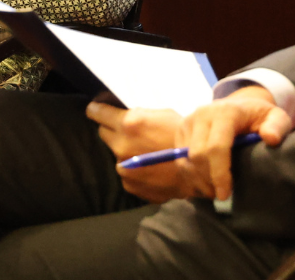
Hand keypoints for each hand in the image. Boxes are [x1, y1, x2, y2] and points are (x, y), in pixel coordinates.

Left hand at [86, 102, 209, 202]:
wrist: (199, 170)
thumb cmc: (183, 136)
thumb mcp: (162, 114)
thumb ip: (138, 114)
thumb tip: (122, 113)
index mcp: (128, 124)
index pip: (95, 113)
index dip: (97, 110)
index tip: (98, 110)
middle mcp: (121, 146)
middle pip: (103, 133)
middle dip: (113, 131)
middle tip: (130, 133)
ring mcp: (124, 168)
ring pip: (115, 155)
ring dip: (125, 152)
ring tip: (145, 153)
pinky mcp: (129, 185)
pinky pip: (125, 173)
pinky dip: (133, 170)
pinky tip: (150, 168)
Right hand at [174, 86, 291, 201]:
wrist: (241, 106)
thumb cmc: (260, 117)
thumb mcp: (277, 118)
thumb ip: (278, 126)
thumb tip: (271, 138)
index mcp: (225, 111)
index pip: (215, 147)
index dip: (219, 174)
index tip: (226, 194)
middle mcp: (201, 114)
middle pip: (197, 156)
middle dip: (208, 180)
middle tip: (222, 195)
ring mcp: (187, 123)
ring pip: (185, 161)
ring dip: (198, 181)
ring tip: (214, 192)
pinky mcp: (180, 132)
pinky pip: (179, 161)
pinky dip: (190, 177)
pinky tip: (205, 184)